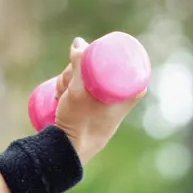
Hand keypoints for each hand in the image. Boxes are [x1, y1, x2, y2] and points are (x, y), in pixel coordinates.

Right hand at [53, 37, 145, 164]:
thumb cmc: (82, 121)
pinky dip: (68, 87)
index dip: (90, 57)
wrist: (70, 150)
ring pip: (84, 74)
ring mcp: (106, 101)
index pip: (110, 57)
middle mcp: (121, 95)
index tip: (77, 69)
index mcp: (132, 90)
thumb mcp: (80, 89)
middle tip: (68, 86)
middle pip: (95, 64)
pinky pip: (80, 87)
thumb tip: (79, 42)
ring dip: (68, 79)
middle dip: (75, 71)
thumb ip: (80, 62)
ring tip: (62, 95)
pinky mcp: (93, 107)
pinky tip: (60, 96)